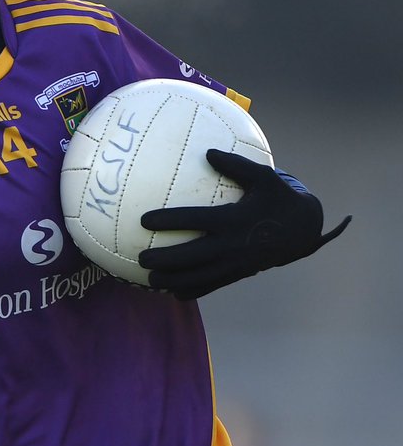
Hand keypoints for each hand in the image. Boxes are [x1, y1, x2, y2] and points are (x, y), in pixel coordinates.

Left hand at [138, 149, 350, 299]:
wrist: (304, 230)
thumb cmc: (278, 197)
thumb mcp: (264, 176)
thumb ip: (236, 164)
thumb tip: (208, 152)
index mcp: (234, 219)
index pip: (195, 220)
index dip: (169, 220)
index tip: (144, 219)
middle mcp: (233, 244)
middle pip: (192, 256)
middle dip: (165, 260)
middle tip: (141, 258)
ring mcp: (236, 263)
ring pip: (200, 276)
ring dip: (174, 280)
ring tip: (149, 280)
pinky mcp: (240, 273)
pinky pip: (213, 285)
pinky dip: (194, 291)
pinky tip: (174, 293)